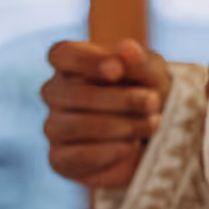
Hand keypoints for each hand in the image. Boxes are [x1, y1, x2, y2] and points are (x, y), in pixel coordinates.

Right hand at [41, 36, 171, 191]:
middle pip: (73, 93)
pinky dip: (109, 152)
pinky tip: (131, 146)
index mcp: (69, 62)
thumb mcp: (153, 73)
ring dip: (119, 126)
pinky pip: (76, 156)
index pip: (62, 54)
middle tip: (153, 102)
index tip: (117, 70)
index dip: (87, 61)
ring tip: (151, 125)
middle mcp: (55, 92)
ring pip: (75, 126)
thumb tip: (128, 50)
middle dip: (119, 99)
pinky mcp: (60, 159)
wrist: (154, 136)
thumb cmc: (147, 93)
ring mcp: (53, 126)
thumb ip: (140, 61)